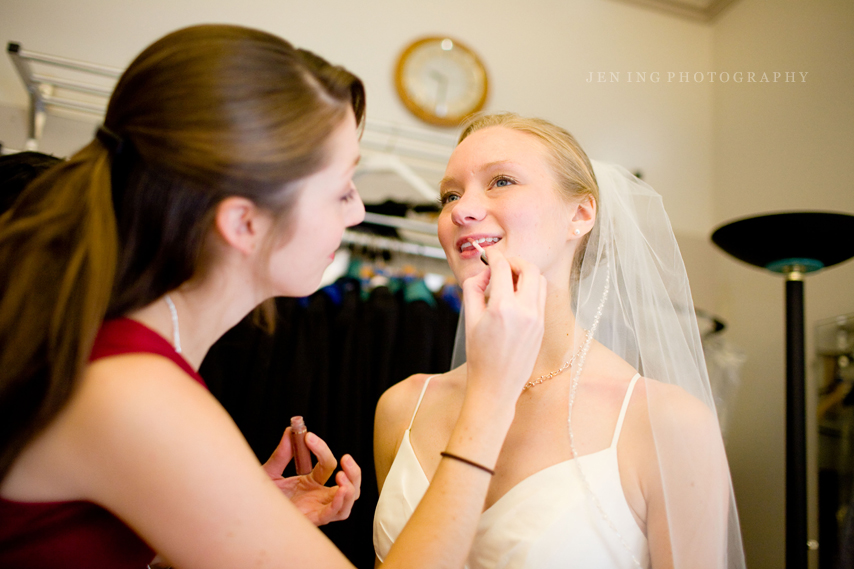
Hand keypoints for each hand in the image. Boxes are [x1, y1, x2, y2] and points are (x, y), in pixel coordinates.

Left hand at [262, 427, 360, 525]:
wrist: (247, 514)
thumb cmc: (259, 497)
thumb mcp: (270, 472)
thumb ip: (282, 454)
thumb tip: (290, 431)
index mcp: (311, 483)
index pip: (327, 465)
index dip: (321, 449)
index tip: (308, 437)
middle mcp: (318, 496)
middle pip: (349, 485)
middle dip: (353, 471)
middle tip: (345, 458)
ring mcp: (317, 508)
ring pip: (347, 502)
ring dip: (351, 487)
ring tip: (342, 476)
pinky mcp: (313, 519)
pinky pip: (334, 514)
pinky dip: (340, 502)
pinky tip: (341, 490)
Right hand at [462, 246, 546, 397]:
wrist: (496, 386)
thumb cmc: (479, 356)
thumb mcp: (470, 320)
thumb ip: (474, 289)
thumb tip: (483, 272)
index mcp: (503, 308)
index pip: (503, 267)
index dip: (494, 256)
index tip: (488, 255)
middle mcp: (525, 311)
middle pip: (529, 268)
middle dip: (514, 261)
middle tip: (501, 265)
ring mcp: (537, 319)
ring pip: (539, 281)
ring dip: (525, 274)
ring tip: (507, 281)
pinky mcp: (542, 326)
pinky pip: (540, 297)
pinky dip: (530, 288)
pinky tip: (515, 296)